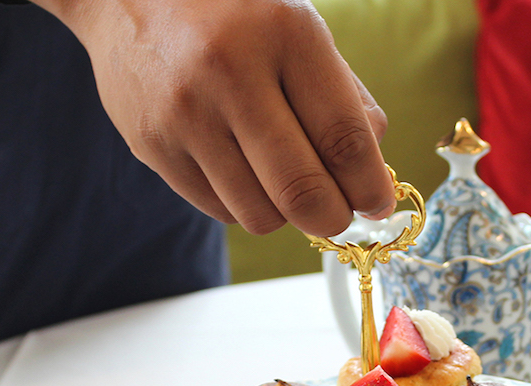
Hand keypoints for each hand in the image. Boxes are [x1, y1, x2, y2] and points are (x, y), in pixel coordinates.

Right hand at [35, 0, 393, 236]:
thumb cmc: (234, 14)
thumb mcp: (299, 29)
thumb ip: (345, 97)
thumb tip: (372, 175)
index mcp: (284, 33)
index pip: (343, 138)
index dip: (369, 187)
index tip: (377, 204)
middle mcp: (231, 72)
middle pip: (301, 191)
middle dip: (333, 219)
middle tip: (339, 215)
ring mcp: (185, 114)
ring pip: (260, 214)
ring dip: (285, 214)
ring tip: (283, 182)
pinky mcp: (152, 145)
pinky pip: (219, 210)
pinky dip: (244, 204)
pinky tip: (241, 167)